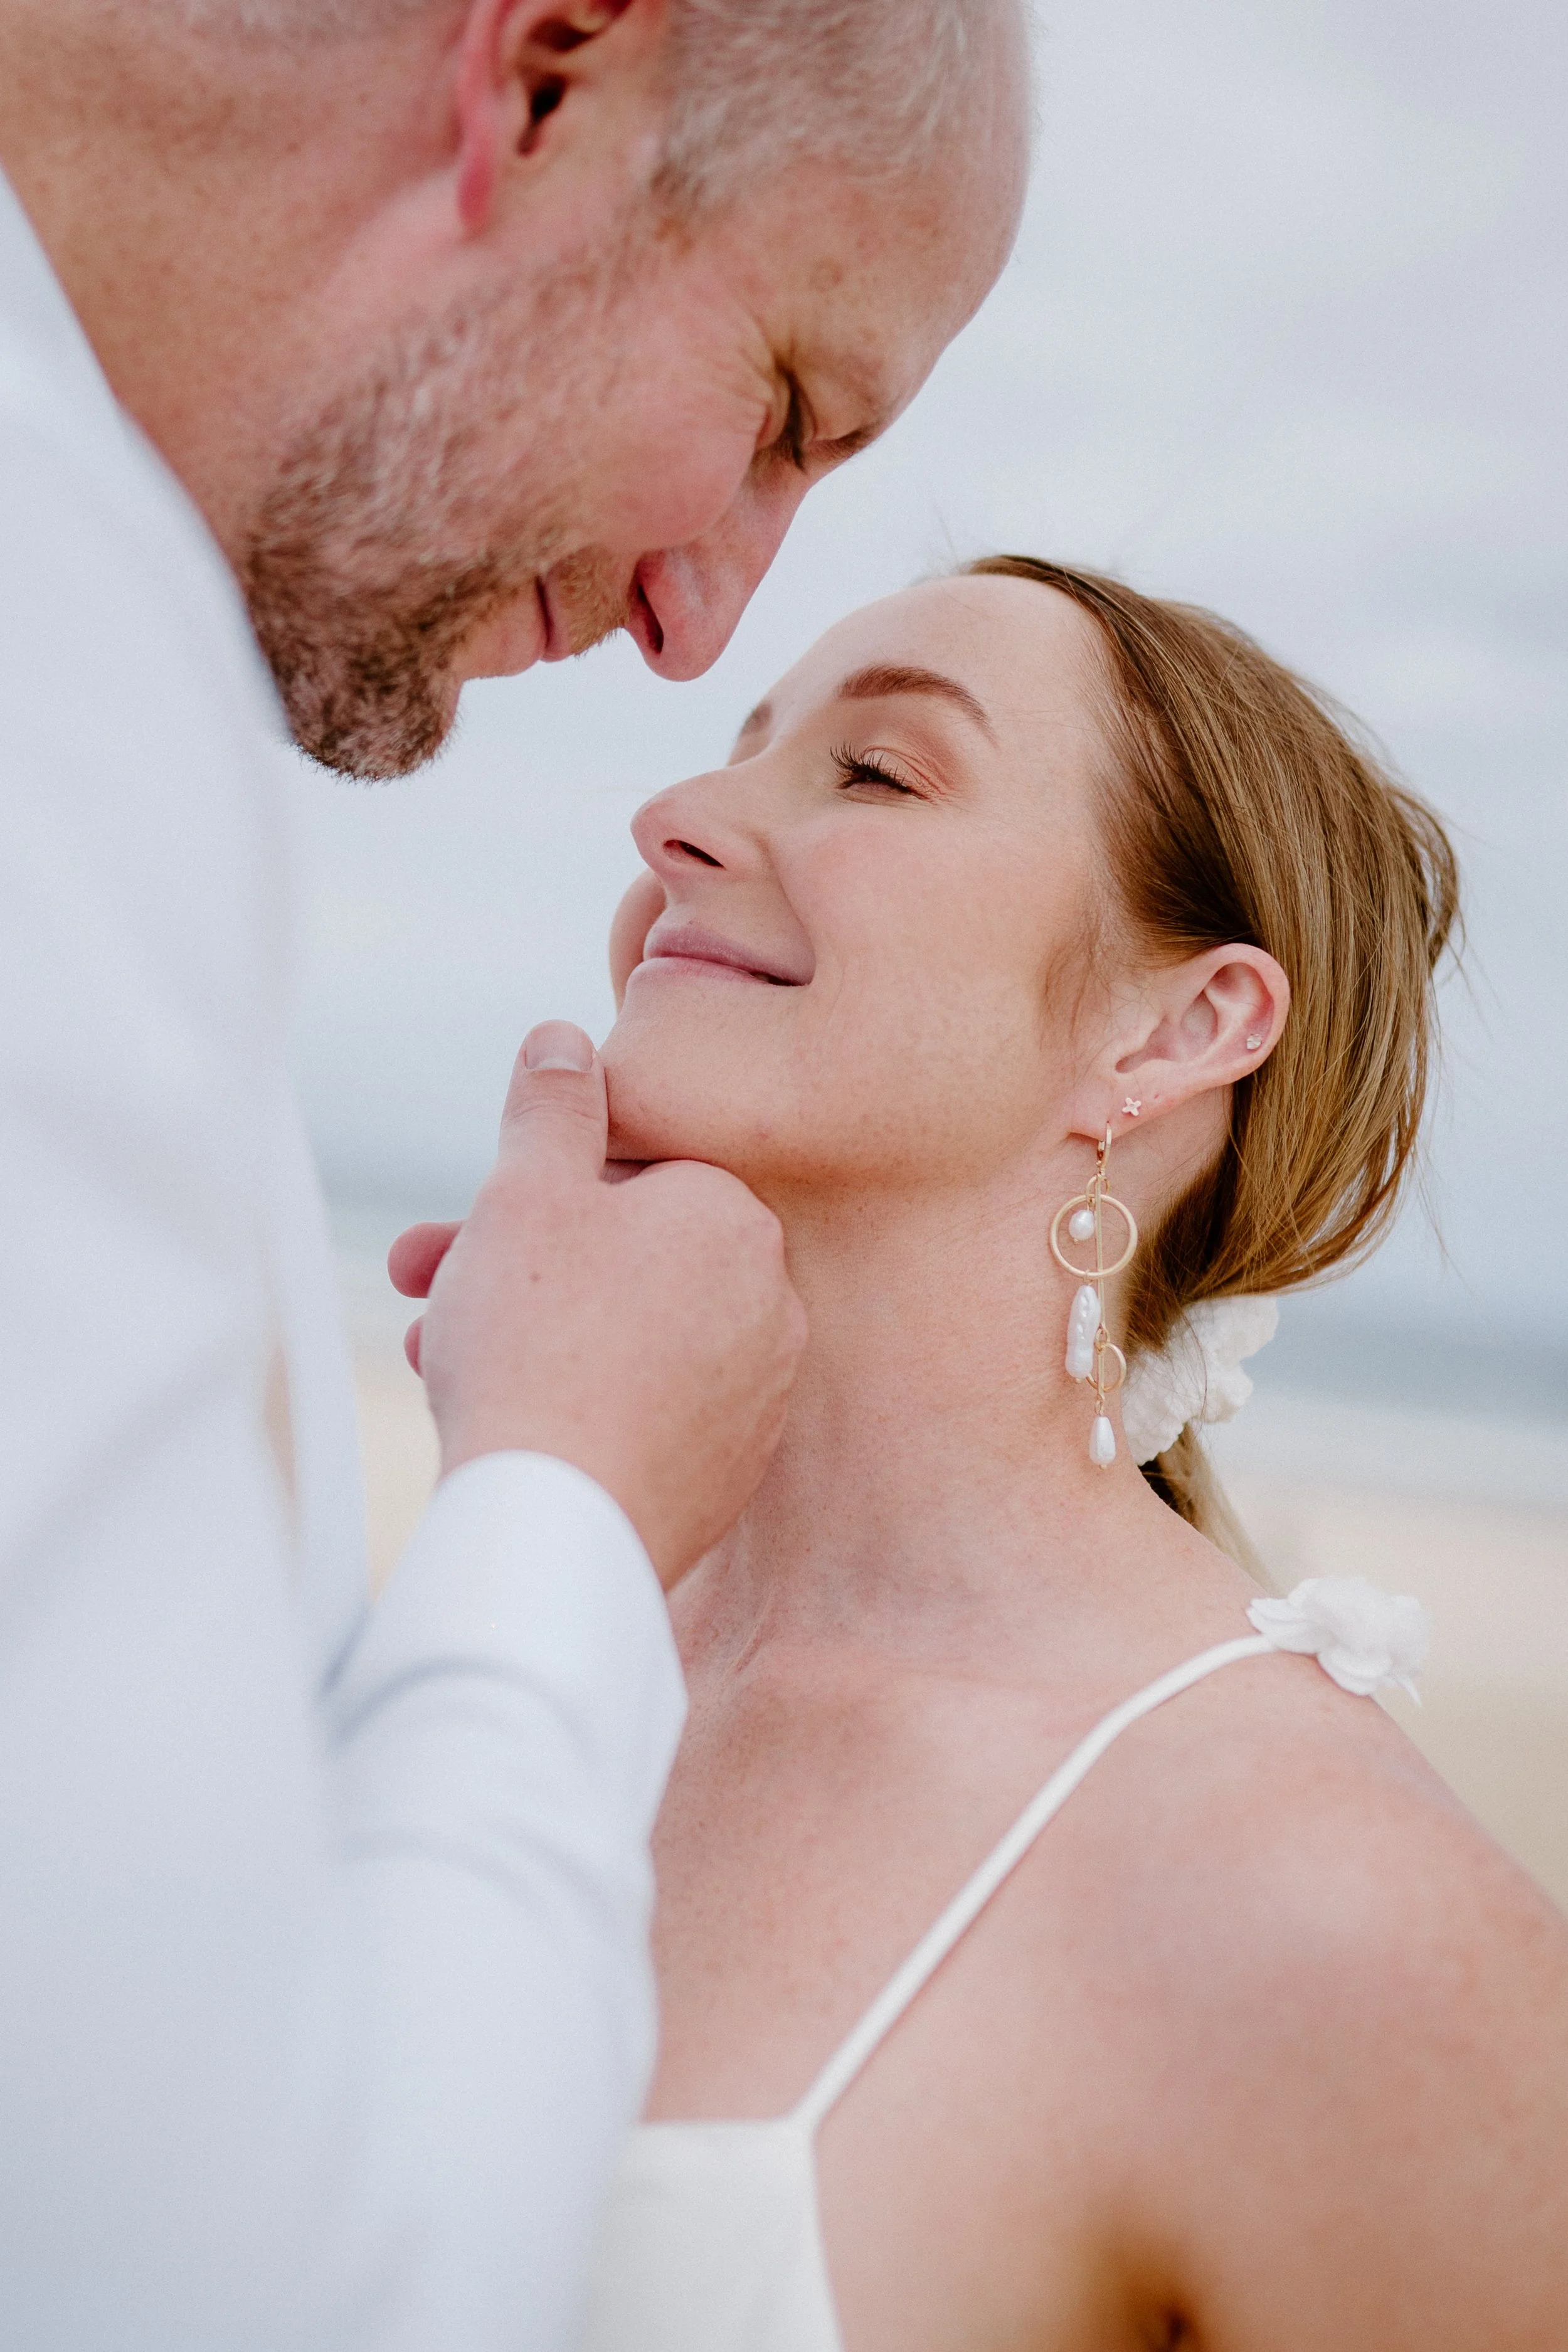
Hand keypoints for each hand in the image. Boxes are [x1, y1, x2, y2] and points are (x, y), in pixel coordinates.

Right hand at [389, 1022, 805, 1587]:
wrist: (557, 1524)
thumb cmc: (539, 1340)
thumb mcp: (528, 1189)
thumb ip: (552, 1104)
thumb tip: (567, 1038)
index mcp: (736, 1216)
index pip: (631, 1171)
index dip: (534, 1190)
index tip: (465, 1222)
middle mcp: (771, 1302)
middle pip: (620, 1256)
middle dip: (509, 1262)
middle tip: (420, 1279)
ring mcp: (756, 1396)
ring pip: (620, 1333)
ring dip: (524, 1330)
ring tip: (436, 1354)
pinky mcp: (728, 1472)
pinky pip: (639, 1408)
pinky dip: (572, 1400)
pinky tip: (504, 1417)